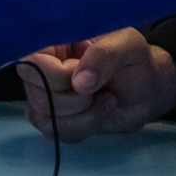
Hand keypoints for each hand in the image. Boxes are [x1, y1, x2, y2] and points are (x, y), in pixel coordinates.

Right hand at [20, 28, 175, 143]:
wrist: (146, 90)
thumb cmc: (134, 59)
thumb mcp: (127, 45)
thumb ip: (104, 55)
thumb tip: (79, 82)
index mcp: (53, 41)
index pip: (30, 62)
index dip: (55, 76)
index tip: (82, 73)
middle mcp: (43, 68)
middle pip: (37, 95)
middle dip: (74, 100)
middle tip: (99, 89)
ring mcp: (46, 95)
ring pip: (45, 118)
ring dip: (83, 116)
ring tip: (105, 100)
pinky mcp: (55, 119)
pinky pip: (56, 133)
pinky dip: (83, 127)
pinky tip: (100, 111)